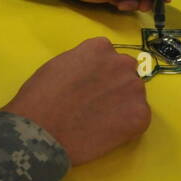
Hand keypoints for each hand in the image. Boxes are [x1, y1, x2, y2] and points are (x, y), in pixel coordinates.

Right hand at [2, 37, 150, 165]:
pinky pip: (139, 118)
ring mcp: (134, 89)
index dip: (100, 74)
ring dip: (123, 105)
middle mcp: (122, 63)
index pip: (109, 57)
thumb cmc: (39, 99)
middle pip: (126, 73)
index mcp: (100, 47)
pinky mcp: (140, 116)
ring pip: (134, 96)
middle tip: (97, 105)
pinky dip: (127, 127)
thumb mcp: (58, 65)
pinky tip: (107, 133)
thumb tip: (91, 73)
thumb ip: (81, 62)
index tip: (89, 88)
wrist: (41, 132)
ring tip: (100, 122)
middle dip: (115, 87)